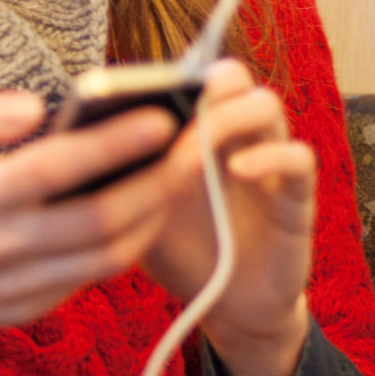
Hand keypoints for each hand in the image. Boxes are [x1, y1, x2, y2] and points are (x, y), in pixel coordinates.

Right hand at [0, 89, 177, 375]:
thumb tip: (35, 105)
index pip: (55, 167)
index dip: (112, 143)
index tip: (161, 117)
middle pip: (98, 218)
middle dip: (158, 181)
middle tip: (197, 147)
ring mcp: (16, 285)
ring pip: (106, 256)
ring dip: (154, 216)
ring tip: (182, 176)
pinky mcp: (28, 310)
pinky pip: (92, 277)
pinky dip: (128, 245)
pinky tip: (147, 211)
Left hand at [137, 60, 315, 375]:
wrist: (223, 304)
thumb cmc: (176, 247)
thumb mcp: (139, 206)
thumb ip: (122, 171)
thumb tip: (76, 141)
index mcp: (193, 128)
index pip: (191, 74)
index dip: (170, 72)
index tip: (143, 88)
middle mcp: (234, 134)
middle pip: (233, 76)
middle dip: (207, 80)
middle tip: (181, 102)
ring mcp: (267, 159)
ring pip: (267, 104)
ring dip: (232, 115)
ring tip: (197, 145)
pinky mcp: (296, 195)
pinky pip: (298, 156)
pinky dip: (269, 155)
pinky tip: (237, 169)